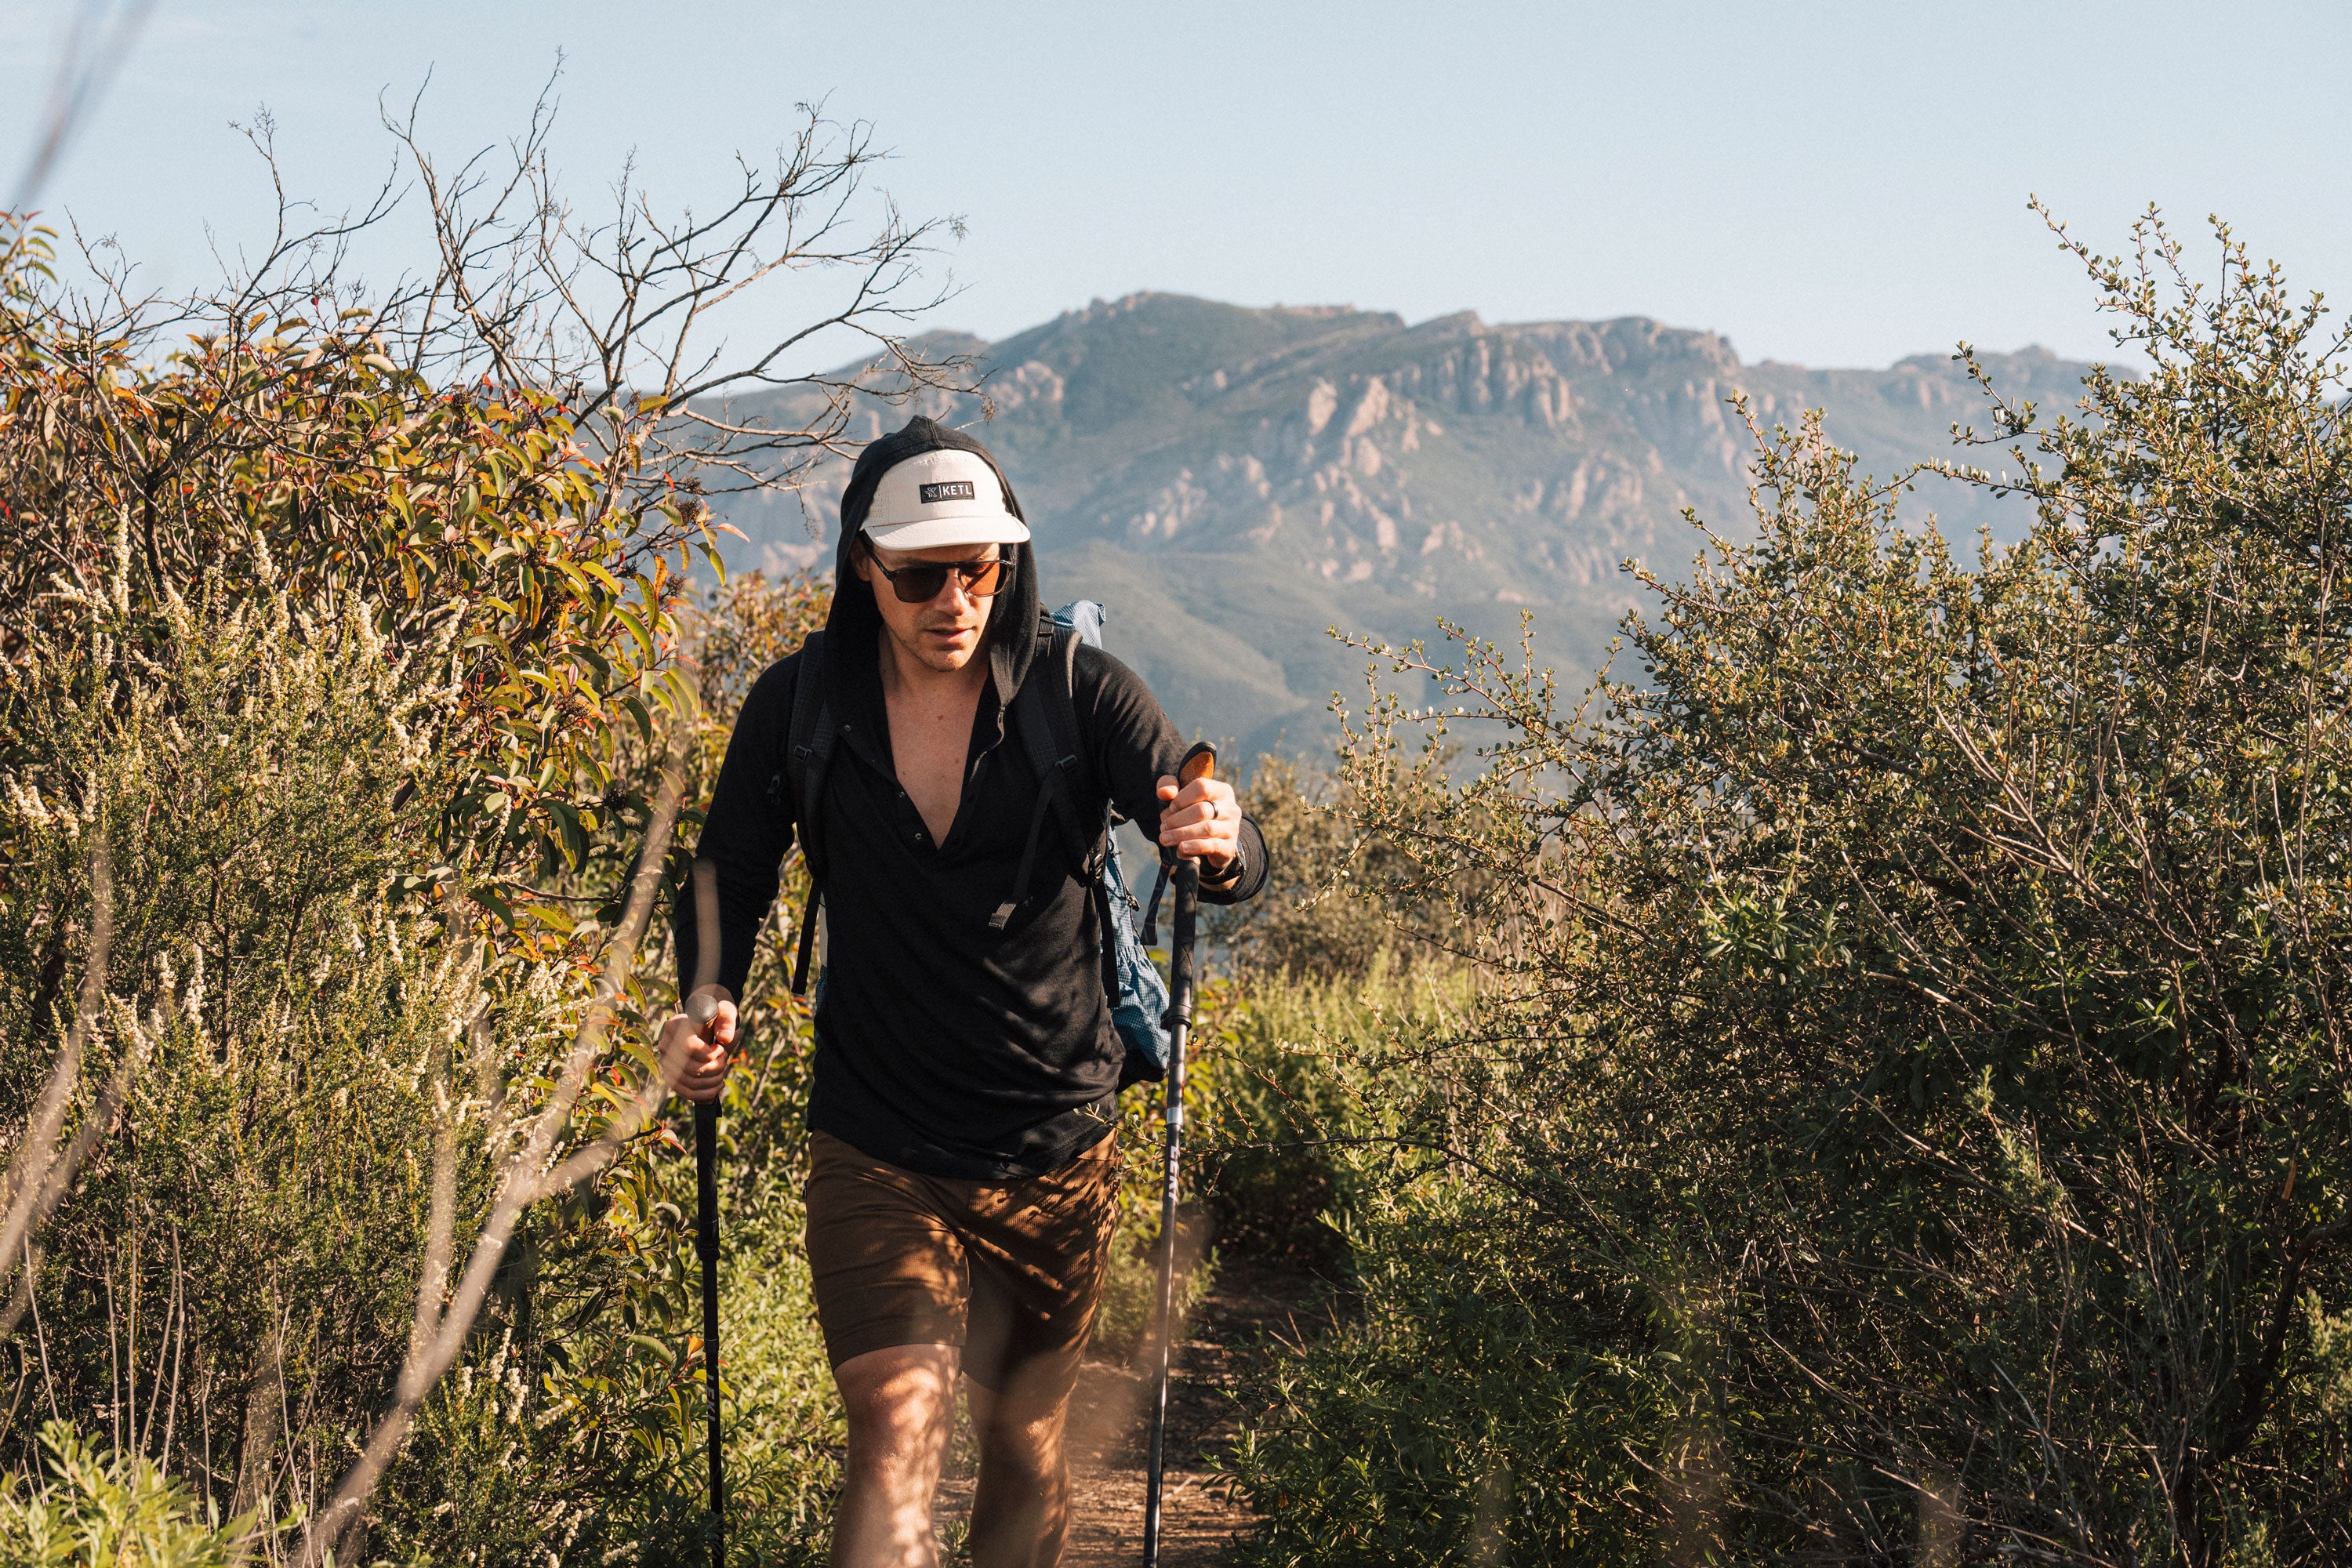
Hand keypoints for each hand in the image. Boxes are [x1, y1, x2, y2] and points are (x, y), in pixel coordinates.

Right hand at [659, 986, 736, 1103]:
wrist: (710, 1030)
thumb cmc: (717, 1020)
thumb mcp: (725, 1013)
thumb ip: (727, 1020)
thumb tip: (724, 1038)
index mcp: (675, 1026)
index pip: (690, 1048)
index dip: (710, 1054)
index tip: (720, 1048)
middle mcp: (665, 1045)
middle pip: (691, 1068)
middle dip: (716, 1068)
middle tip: (724, 1060)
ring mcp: (666, 1063)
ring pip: (691, 1082)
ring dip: (714, 1081)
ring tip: (722, 1071)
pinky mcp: (671, 1077)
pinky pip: (687, 1092)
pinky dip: (706, 1093)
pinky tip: (718, 1085)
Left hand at [1156, 771, 1240, 877]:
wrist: (1213, 842)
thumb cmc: (1193, 813)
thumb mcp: (1181, 796)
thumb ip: (1169, 787)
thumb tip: (1164, 792)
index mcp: (1221, 790)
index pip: (1202, 787)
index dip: (1182, 798)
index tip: (1171, 808)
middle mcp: (1230, 808)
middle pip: (1202, 810)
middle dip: (1178, 820)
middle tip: (1163, 828)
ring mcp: (1232, 828)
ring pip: (1207, 828)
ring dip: (1182, 834)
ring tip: (1165, 839)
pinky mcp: (1229, 847)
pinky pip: (1212, 846)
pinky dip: (1195, 846)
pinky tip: (1182, 848)